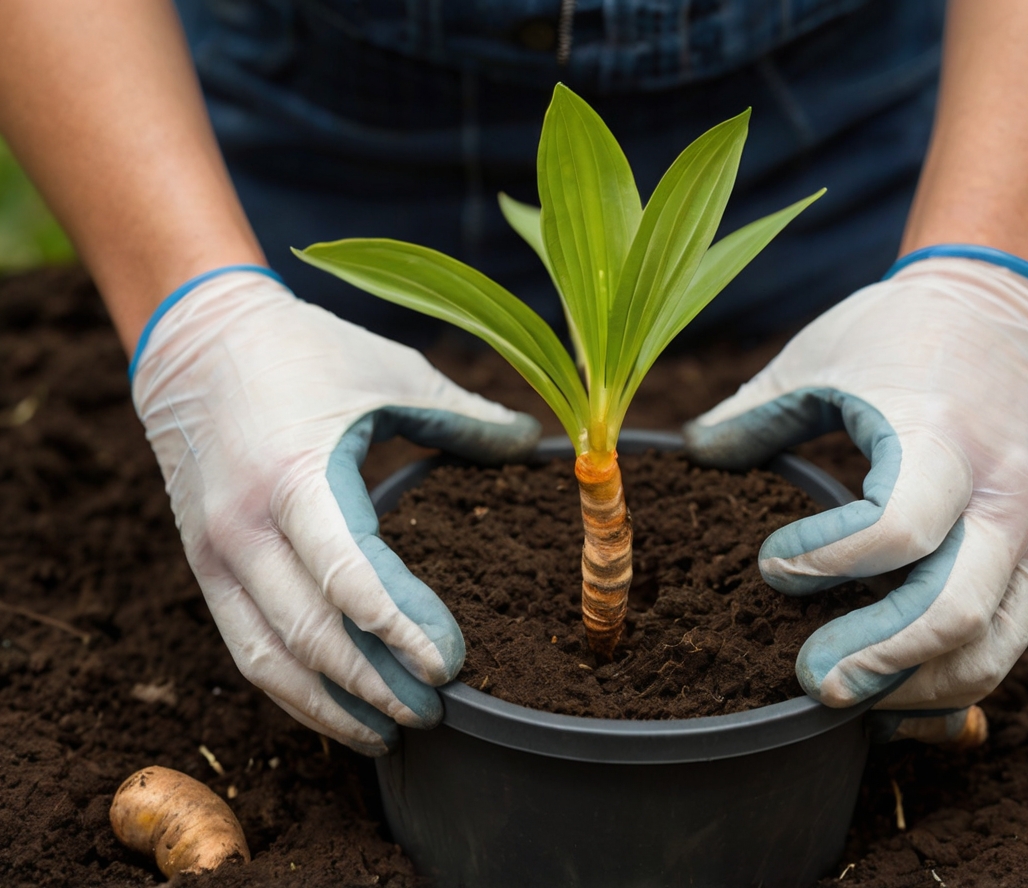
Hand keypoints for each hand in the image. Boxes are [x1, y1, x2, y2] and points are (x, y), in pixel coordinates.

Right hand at [132, 268, 539, 754]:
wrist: (194, 341)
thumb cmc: (303, 350)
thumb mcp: (389, 371)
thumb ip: (461, 415)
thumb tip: (532, 439)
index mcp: (296, 474)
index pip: (350, 575)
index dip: (402, 628)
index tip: (450, 663)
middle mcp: (245, 525)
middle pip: (313, 633)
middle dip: (378, 682)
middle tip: (437, 709)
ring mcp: (215, 552)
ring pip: (272, 658)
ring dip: (334, 704)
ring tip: (393, 731)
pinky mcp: (203, 566)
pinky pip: (245, 646)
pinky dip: (291, 690)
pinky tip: (337, 710)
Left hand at [685, 255, 1027, 713]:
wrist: (1010, 310)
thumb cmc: (903, 331)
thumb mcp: (821, 355)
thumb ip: (755, 411)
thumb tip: (690, 452)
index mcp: (942, 437)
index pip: (896, 529)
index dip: (826, 562)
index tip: (771, 566)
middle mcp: (1002, 493)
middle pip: (955, 609)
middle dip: (877, 657)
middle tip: (808, 678)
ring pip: (993, 644)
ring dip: (917, 683)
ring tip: (847, 696)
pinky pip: (1010, 635)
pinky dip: (954, 675)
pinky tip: (896, 690)